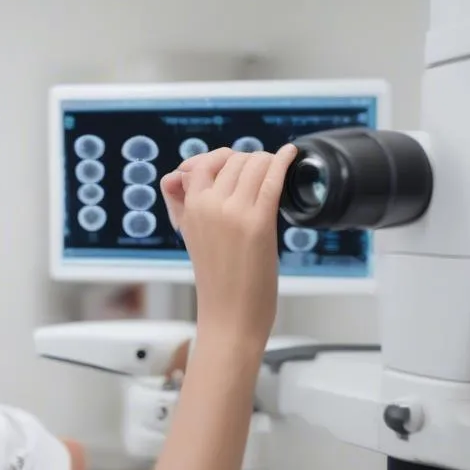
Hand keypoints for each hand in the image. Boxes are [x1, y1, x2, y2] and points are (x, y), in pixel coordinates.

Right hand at [160, 144, 295, 356]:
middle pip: (232, 160)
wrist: (228, 316)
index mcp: (189, 209)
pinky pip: (272, 178)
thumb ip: (181, 203)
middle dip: (248, 162)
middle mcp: (208, 206)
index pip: (201, 164)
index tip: (234, 166)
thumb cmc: (216, 282)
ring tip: (274, 171)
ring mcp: (233, 212)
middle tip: (259, 175)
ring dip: (267, 162)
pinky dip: (283, 161)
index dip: (220, 160)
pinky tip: (292, 154)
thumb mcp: (190, 236)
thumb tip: (177, 175)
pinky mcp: (258, 222)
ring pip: (253, 163)